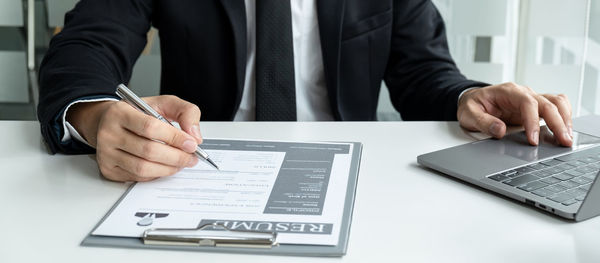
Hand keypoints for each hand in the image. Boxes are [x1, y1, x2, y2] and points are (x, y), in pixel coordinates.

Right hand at [67, 95, 202, 181]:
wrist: (110, 122)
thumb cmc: (138, 113)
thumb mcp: (163, 103)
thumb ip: (185, 112)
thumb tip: (194, 136)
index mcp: (120, 112)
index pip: (150, 127)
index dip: (175, 138)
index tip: (192, 144)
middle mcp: (108, 133)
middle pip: (148, 151)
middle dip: (177, 157)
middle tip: (191, 157)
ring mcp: (106, 153)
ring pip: (143, 168)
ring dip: (169, 168)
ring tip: (181, 163)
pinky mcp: (108, 169)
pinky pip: (138, 177)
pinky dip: (156, 174)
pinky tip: (165, 166)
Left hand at [457, 82, 572, 146]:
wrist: (472, 100)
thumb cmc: (472, 105)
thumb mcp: (469, 114)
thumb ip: (483, 122)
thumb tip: (500, 131)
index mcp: (507, 92)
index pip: (527, 103)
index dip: (533, 121)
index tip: (533, 139)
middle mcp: (522, 93)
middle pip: (547, 103)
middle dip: (557, 123)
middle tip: (563, 141)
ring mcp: (531, 99)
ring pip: (556, 103)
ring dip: (565, 119)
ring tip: (568, 137)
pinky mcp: (534, 107)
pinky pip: (555, 105)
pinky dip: (564, 115)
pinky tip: (566, 128)